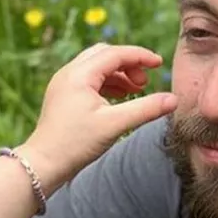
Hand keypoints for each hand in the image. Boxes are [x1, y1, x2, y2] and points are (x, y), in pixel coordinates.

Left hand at [19, 43, 177, 190]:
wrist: (43, 164)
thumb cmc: (75, 144)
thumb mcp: (115, 125)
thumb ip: (146, 109)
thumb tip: (174, 100)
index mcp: (79, 74)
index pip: (115, 53)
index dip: (140, 56)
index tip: (159, 64)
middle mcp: (68, 73)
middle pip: (104, 54)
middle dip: (128, 64)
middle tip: (144, 82)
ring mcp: (63, 84)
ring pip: (96, 66)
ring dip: (118, 74)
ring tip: (135, 91)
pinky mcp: (62, 96)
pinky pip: (88, 80)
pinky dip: (107, 84)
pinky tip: (119, 99)